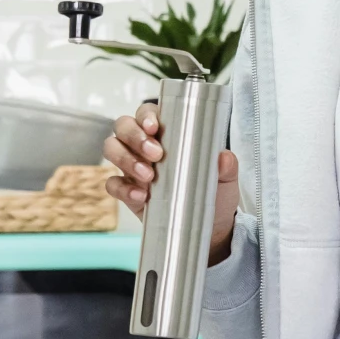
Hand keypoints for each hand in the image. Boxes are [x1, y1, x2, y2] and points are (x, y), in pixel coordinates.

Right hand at [104, 102, 239, 264]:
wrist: (209, 225)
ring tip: (148, 176)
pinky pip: (112, 183)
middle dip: (135, 136)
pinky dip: (122, 188)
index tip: (154, 126)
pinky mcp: (127, 190)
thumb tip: (223, 157)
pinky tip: (141, 196)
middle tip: (156, 154)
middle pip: (123, 126)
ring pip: (112, 148)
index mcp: (167, 133)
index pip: (147, 113)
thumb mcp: (226, 178)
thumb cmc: (215, 192)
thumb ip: (227, 166)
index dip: (146, 115)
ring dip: (126, 158)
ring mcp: (132, 166)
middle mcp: (143, 145)